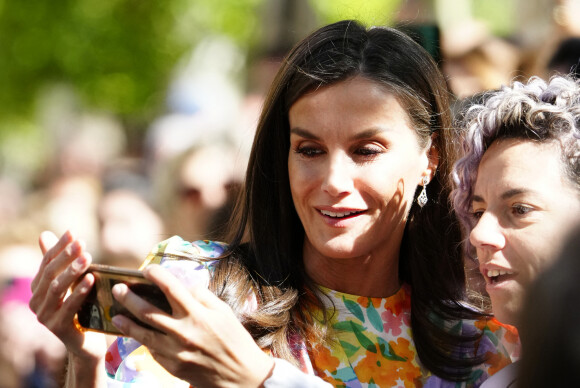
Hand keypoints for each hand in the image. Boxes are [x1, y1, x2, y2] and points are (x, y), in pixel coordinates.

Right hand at [29, 231, 106, 365]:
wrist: (86, 343)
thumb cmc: (80, 309)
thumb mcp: (71, 283)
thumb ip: (59, 262)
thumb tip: (44, 234)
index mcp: (38, 288)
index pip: (46, 262)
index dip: (59, 247)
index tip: (73, 233)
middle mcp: (36, 302)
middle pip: (50, 273)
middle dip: (66, 256)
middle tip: (82, 243)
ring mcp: (45, 316)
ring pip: (57, 288)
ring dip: (73, 271)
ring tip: (87, 258)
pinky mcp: (57, 328)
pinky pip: (69, 306)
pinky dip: (80, 291)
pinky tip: (91, 279)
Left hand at [111, 264, 274, 387]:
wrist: (240, 376)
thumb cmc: (234, 340)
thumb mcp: (224, 312)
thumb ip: (202, 297)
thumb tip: (185, 287)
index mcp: (197, 314)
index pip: (171, 287)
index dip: (156, 275)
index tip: (147, 269)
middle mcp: (183, 331)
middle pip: (148, 311)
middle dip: (129, 298)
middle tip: (117, 289)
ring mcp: (175, 351)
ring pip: (142, 334)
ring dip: (126, 323)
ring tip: (115, 315)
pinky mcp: (172, 367)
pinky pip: (152, 351)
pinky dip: (143, 341)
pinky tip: (136, 334)